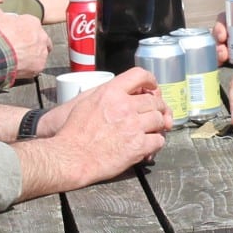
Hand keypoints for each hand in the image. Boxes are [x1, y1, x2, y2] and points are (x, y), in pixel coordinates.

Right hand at [0, 6, 49, 79]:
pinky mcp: (39, 66)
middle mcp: (41, 36)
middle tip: (20, 46)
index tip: (15, 34)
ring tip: (19, 58)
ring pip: (40, 53)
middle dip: (32, 42)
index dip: (22, 29)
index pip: (30, 24)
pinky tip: (19, 66)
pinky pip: (36, 66)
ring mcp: (41, 52)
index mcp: (33, 22)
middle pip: (39, 39)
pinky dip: (29, 67)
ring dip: (32, 55)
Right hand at [41, 67, 170, 185]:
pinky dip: (155, 143)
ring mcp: (133, 126)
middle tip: (155, 115)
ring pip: (160, 120)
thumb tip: (120, 92)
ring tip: (151, 131)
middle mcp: (125, 106)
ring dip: (158, 126)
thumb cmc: (74, 133)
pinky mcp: (138, 146)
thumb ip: (107, 94)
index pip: (139, 75)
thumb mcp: (86, 102)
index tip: (153, 89)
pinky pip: (158, 140)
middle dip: (157, 108)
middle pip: (154, 101)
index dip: (150, 81)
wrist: (72, 157)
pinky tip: (148, 146)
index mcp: (111, 93)